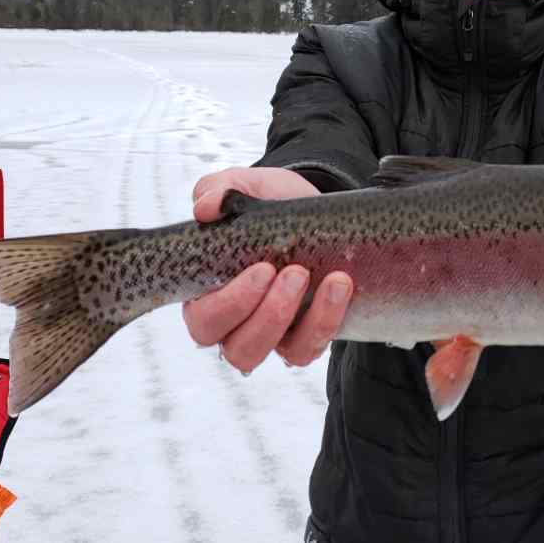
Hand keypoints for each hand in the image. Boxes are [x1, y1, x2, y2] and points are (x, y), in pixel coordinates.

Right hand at [182, 167, 353, 372]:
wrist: (317, 212)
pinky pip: (306, 350)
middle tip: (295, 272)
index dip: (229, 304)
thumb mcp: (248, 188)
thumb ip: (219, 191)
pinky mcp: (301, 340)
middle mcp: (232, 323)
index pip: (203, 318)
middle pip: (235, 347)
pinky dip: (325, 321)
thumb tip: (204, 208)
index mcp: (206, 292)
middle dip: (266, 314)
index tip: (263, 269)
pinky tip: (340, 286)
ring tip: (323, 279)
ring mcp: (268, 336)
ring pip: (267, 355)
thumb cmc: (272, 205)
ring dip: (294, 321)